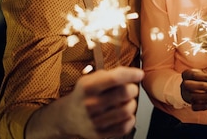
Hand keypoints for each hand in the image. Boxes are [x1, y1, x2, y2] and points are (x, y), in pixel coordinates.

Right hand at [28, 66, 143, 138]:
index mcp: (87, 87)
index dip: (131, 74)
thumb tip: (132, 74)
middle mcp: (90, 104)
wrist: (66, 117)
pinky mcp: (99, 134)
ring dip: (132, 104)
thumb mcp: (89, 79)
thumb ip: (109, 75)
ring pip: (126, 111)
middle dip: (133, 89)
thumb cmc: (83, 95)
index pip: (115, 78)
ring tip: (128, 101)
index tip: (139, 74)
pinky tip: (125, 114)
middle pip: (124, 93)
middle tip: (131, 88)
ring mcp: (94, 121)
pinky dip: (130, 119)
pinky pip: (124, 127)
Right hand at [181, 68, 206, 110]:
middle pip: (191, 86)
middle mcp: (184, 85)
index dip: (206, 77)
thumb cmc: (204, 77)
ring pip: (194, 97)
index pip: (194, 75)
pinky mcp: (189, 104)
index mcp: (187, 74)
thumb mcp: (206, 71)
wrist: (197, 86)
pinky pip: (195, 107)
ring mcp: (186, 95)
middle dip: (205, 87)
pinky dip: (204, 106)